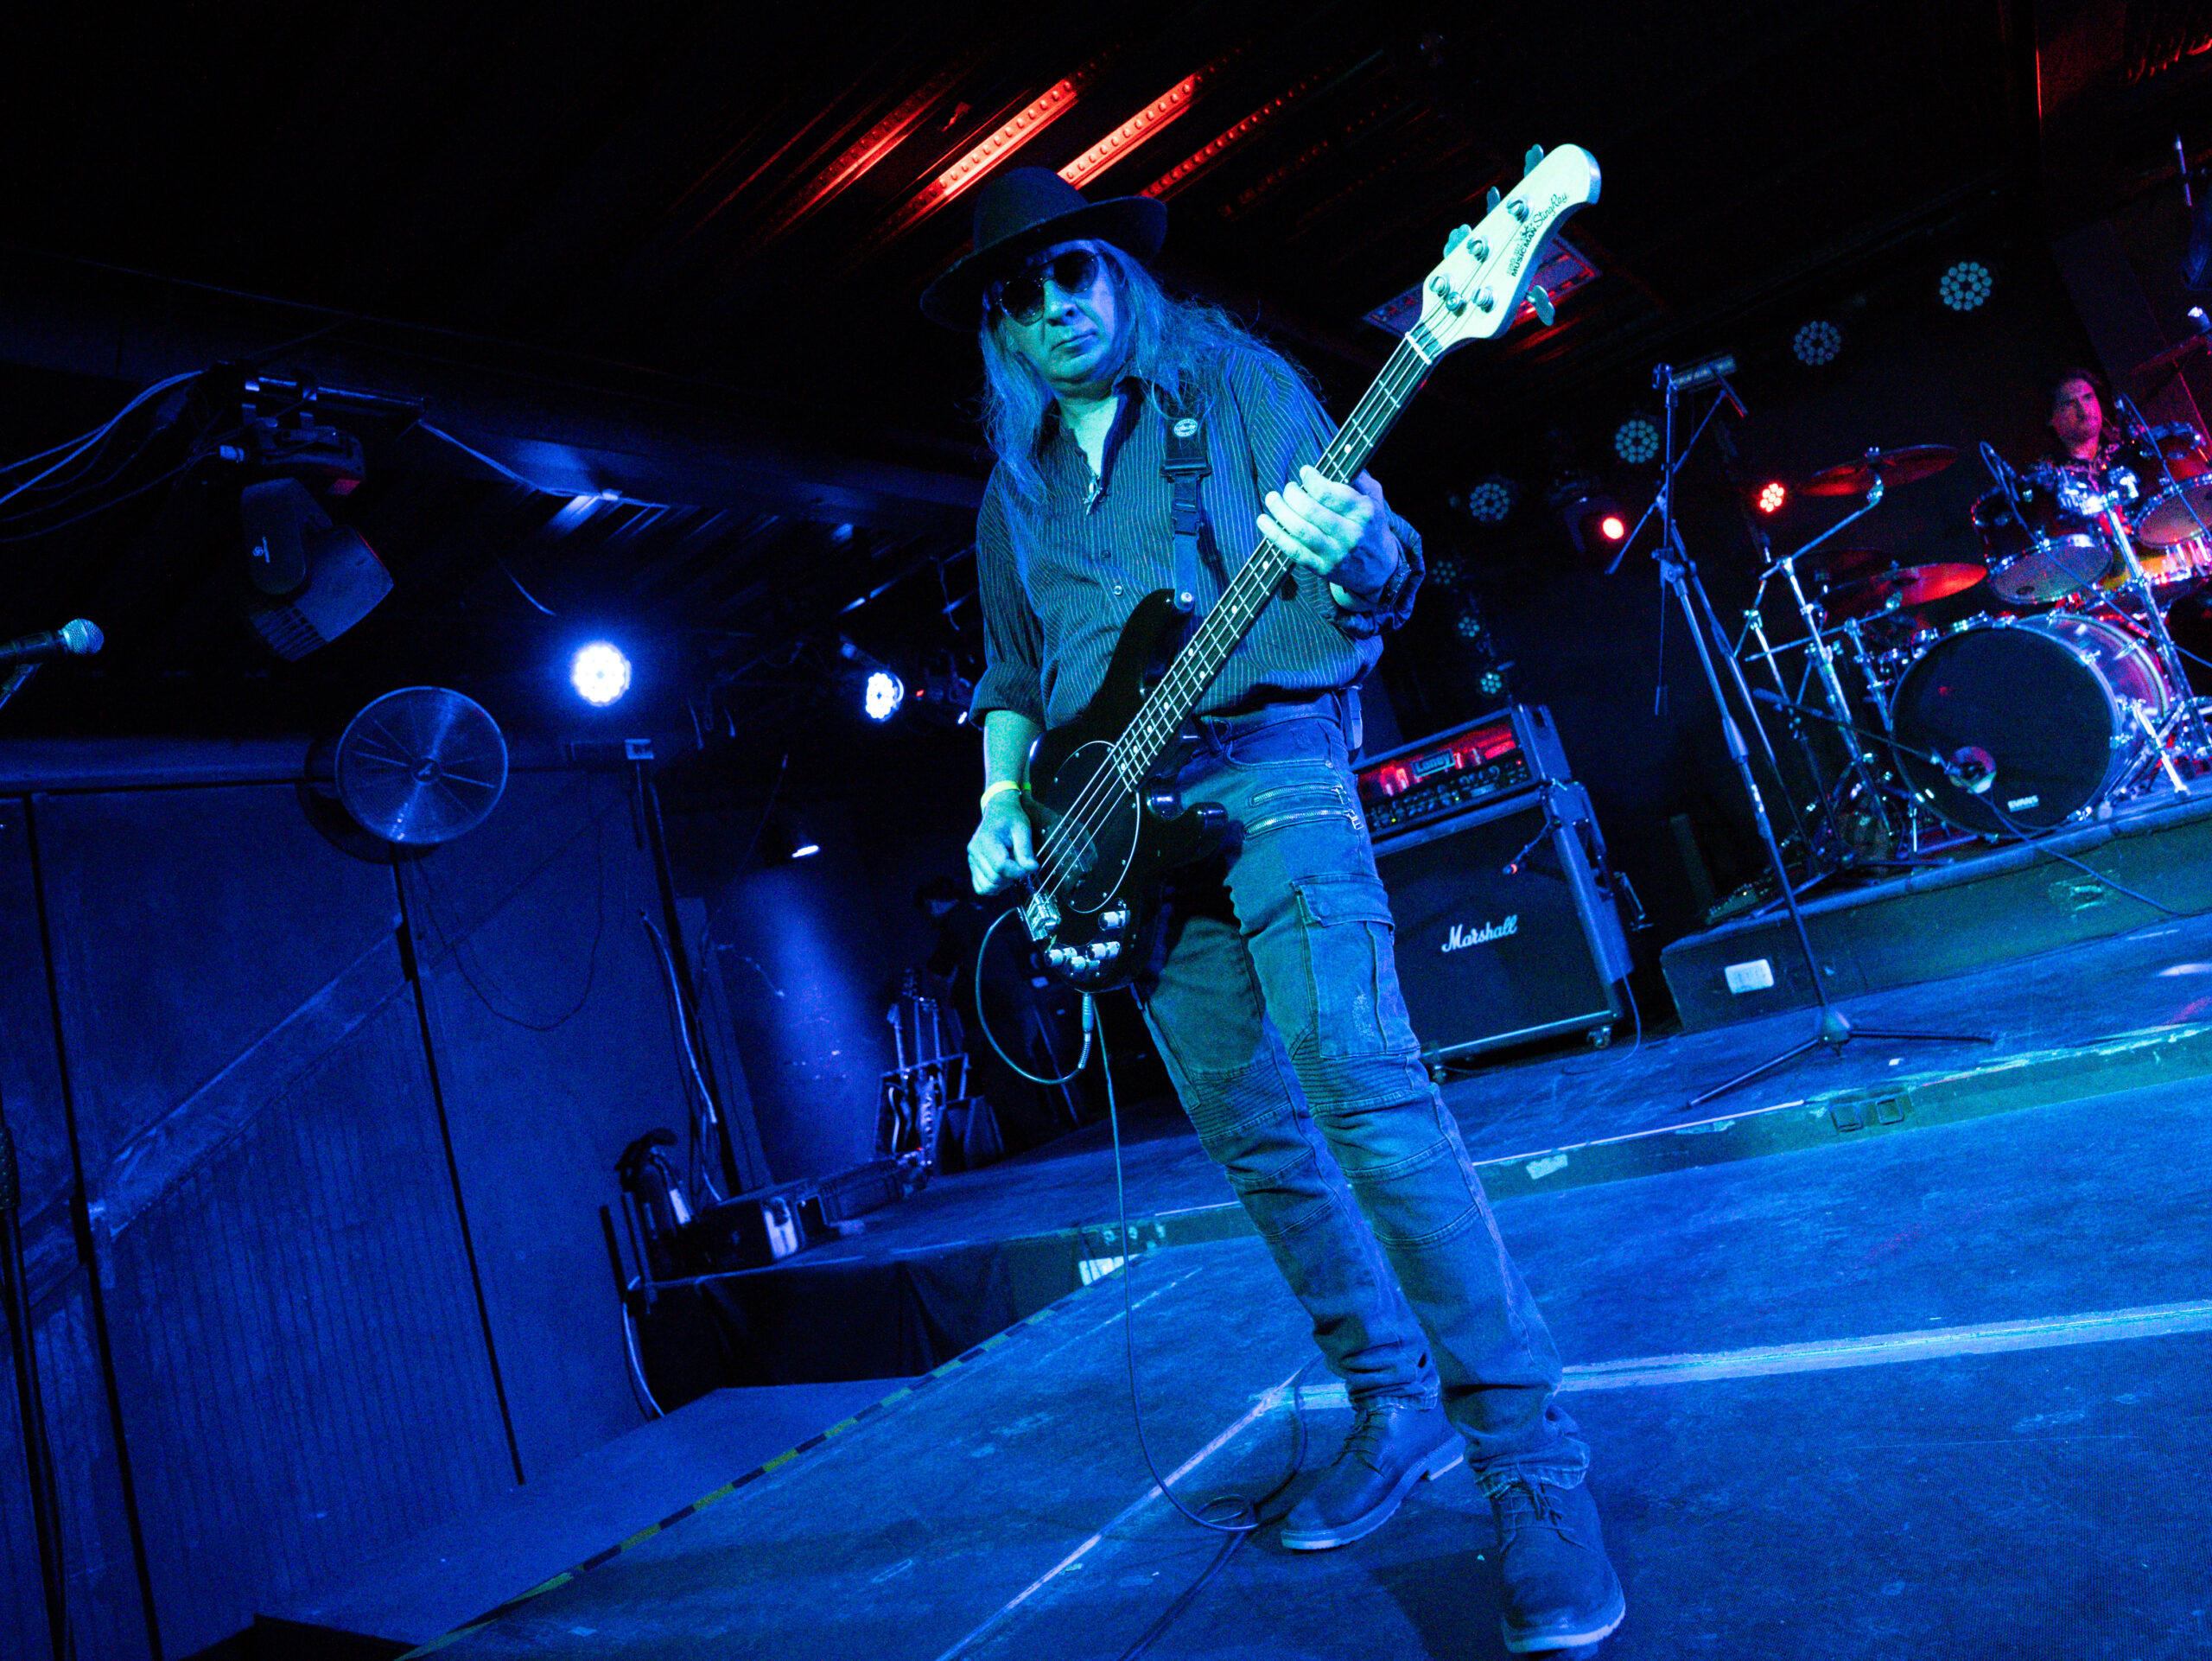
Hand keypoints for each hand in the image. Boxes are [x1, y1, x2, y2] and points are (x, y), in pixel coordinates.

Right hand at [968, 792, 1038, 893]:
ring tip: (1011, 869)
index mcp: (986, 839)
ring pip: (987, 886)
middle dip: (1012, 877)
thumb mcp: (1023, 830)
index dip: (1018, 871)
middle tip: (1021, 865)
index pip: (1001, 866)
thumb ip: (1026, 850)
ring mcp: (971, 859)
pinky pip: (980, 887)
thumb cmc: (1011, 819)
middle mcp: (974, 850)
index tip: (1029, 866)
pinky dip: (993, 887)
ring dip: (1003, 884)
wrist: (998, 812)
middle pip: (994, 878)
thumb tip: (1031, 868)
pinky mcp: (972, 866)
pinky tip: (1003, 876)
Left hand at [1259, 466, 1399, 596]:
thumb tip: (1338, 458)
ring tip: (1272, 499)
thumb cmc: (1371, 526)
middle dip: (1293, 495)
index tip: (1305, 472)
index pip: (1330, 494)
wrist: (1379, 568)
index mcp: (1363, 512)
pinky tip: (1263, 522)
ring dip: (1280, 512)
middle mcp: (1350, 534)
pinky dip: (1275, 535)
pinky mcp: (1322, 568)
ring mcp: (1335, 554)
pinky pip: (1293, 551)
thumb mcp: (1374, 499)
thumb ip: (1358, 478)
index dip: (1312, 480)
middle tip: (1288, 487)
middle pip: (1311, 511)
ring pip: (1301, 531)